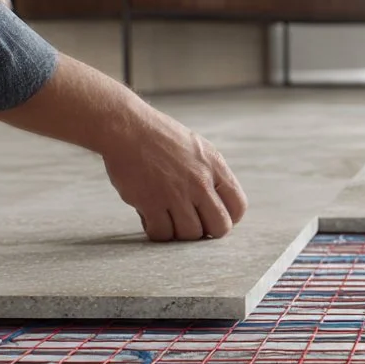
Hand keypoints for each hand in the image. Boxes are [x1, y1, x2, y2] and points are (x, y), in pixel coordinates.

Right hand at [100, 112, 247, 240]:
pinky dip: (156, 231)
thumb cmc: (158, 137)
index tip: (213, 217)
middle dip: (207, 231)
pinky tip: (150, 217)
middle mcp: (200, 181)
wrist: (126, 128)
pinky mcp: (151, 203)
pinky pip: (162, 234)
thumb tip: (219, 203)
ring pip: (190, 235)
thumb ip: (211, 173)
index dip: (229, 218)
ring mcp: (176, 193)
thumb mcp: (197, 148)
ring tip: (167, 217)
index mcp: (214, 165)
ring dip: (179, 232)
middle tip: (192, 223)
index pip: (238, 206)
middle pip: (220, 227)